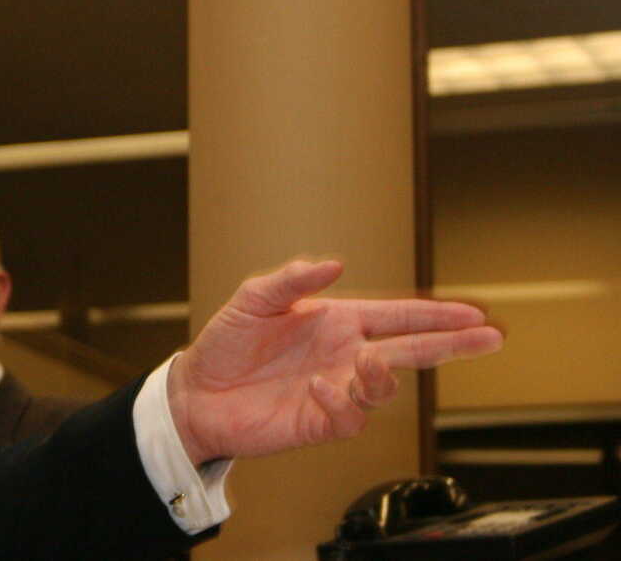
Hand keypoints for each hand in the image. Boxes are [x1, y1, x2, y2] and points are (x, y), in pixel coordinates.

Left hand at [168, 258, 502, 466]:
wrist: (197, 393)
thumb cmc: (225, 344)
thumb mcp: (252, 299)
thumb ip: (291, 280)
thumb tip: (332, 264)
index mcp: (337, 321)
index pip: (398, 316)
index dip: (436, 314)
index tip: (474, 312)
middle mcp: (344, 355)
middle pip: (412, 350)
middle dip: (452, 343)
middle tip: (490, 337)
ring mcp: (336, 389)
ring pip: (385, 386)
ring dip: (384, 374)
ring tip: (368, 359)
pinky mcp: (320, 421)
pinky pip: (350, 417)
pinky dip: (342, 402)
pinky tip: (318, 388)